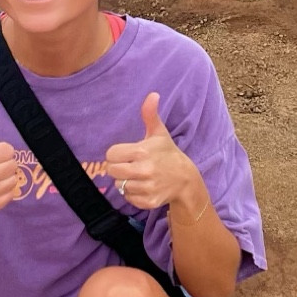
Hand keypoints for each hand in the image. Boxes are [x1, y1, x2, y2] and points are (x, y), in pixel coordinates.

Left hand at [104, 93, 208, 217]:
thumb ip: (150, 114)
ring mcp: (147, 187)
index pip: (111, 155)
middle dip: (118, 168)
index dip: (116, 154)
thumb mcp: (159, 133)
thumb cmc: (167, 153)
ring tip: (138, 176)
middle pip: (112, 171)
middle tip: (130, 165)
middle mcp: (144, 170)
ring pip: (120, 185)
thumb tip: (152, 94)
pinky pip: (128, 198)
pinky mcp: (148, 201)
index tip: (126, 154)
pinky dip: (133, 194)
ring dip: (126, 181)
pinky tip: (143, 186)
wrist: (185, 179)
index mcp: (142, 151)